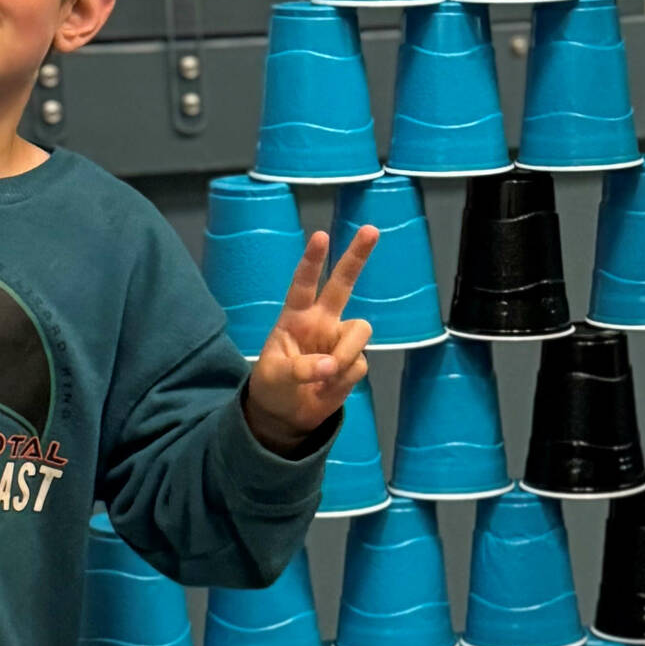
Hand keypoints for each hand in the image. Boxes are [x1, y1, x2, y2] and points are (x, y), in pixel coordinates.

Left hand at [243, 226, 377, 448]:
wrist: (286, 416)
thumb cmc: (273, 387)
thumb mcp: (275, 378)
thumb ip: (300, 369)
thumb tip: (331, 365)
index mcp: (295, 317)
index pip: (303, 284)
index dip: (312, 262)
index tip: (321, 237)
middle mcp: (322, 321)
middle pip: (343, 284)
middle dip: (357, 257)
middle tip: (371, 229)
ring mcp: (340, 340)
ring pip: (360, 332)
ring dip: (347, 353)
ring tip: (329, 375)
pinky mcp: (354, 362)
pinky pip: (360, 364)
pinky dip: (345, 380)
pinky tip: (328, 389)